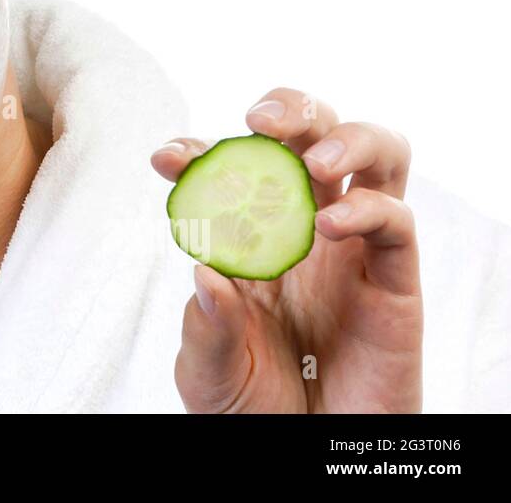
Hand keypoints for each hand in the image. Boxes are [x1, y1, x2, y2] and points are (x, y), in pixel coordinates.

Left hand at [151, 87, 421, 412]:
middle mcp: (302, 227)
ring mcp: (352, 248)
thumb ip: (207, 332)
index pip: (228, 173)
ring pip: (375, 154)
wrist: (308, 457)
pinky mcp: (394, 281)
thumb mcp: (211, 376)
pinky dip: (369, 208)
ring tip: (315, 157)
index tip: (167, 158)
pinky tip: (330, 224)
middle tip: (258, 121)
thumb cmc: (254, 408)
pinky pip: (397, 222)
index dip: (198, 155)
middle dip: (288, 108)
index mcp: (247, 237)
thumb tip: (204, 276)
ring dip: (345, 136)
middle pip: (312, 136)